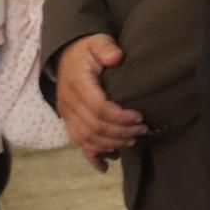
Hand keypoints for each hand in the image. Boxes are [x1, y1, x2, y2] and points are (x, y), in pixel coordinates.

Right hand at [56, 34, 143, 170]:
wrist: (66, 55)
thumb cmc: (87, 49)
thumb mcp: (97, 41)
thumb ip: (106, 48)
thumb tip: (117, 57)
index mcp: (77, 84)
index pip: (97, 107)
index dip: (119, 116)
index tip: (139, 116)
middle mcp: (69, 103)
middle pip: (94, 127)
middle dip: (120, 132)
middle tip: (142, 130)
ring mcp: (67, 114)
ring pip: (86, 138)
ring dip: (110, 143)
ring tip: (132, 140)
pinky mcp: (69, 121)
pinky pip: (77, 143)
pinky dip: (91, 156)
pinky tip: (104, 167)